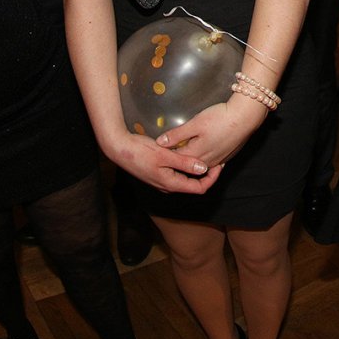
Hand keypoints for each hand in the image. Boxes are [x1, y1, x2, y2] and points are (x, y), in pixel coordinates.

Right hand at [105, 132, 221, 193]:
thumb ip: (184, 162)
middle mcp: (168, 186)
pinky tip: (189, 154)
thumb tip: (203, 168)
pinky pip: (177, 174)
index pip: (199, 188)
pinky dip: (186, 167)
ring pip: (185, 179)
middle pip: (194, 185)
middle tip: (217, 158)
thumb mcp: (164, 155)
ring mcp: (162, 181)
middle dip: (207, 174)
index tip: (220, 164)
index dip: (212, 178)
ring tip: (206, 155)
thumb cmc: (140, 151)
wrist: (118, 149)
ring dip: (196, 170)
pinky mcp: (158, 174)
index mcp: (171, 184)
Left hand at [155, 99, 264, 168]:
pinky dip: (205, 158)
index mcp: (196, 154)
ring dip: (192, 160)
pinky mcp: (227, 156)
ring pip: (200, 164)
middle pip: (187, 164)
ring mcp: (219, 160)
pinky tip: (205, 151)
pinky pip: (212, 162)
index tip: (157, 148)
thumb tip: (160, 142)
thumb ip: (177, 134)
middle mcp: (207, 161)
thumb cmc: (221, 118)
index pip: (175, 159)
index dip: (166, 153)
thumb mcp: (195, 123)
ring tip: (186, 151)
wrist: (246, 117)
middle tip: (169, 150)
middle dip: (178, 158)